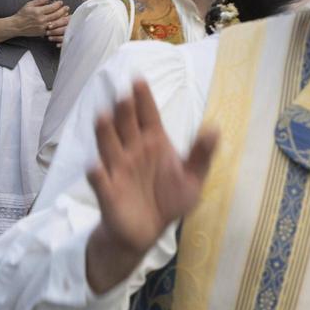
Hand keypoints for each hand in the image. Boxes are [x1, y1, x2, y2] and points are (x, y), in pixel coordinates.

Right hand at [12, 0, 68, 40]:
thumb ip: (39, 0)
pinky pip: (53, 29)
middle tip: (67, 7)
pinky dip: (58, 25)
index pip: (51, 7)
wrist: (17, 26)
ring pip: (56, 22)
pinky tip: (61, 22)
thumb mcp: (29, 4)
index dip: (58, 4)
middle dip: (63, 10)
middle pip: (56, 15)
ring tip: (67, 14)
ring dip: (63, 18)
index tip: (61, 2)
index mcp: (38, 12)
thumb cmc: (22, 14)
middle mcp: (41, 19)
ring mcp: (43, 27)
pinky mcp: (43, 32)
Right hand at [85, 80, 218, 293]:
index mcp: (154, 143)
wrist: (147, 230)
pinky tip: (95, 167)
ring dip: (105, 132)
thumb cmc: (168, 198)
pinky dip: (96, 174)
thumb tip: (215, 128)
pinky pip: (100, 180)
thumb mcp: (192, 178)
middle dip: (124, 110)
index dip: (143, 98)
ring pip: (108, 145)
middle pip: (126, 125)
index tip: (138, 79)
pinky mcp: (107, 190)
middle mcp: (132, 150)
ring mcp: (117, 168)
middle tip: (123, 95)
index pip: (148, 115)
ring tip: (103, 116)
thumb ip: (201, 154)